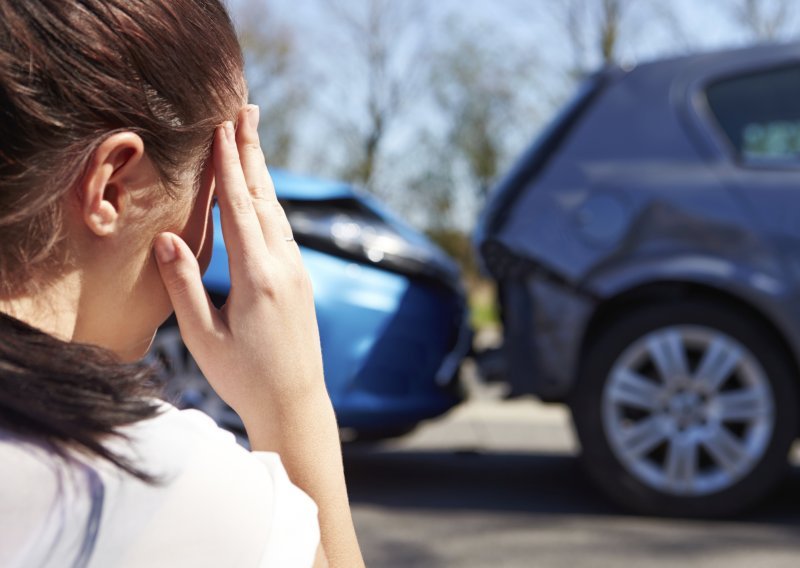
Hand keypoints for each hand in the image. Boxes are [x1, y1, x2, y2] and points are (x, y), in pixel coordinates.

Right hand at [153, 105, 324, 426]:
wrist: (295, 403)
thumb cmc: (244, 377)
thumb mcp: (203, 337)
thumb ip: (185, 284)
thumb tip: (166, 236)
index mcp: (258, 278)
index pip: (240, 209)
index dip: (229, 166)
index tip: (222, 127)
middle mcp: (284, 268)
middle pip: (265, 199)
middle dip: (252, 152)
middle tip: (247, 110)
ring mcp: (298, 273)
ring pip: (278, 213)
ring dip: (263, 174)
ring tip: (252, 139)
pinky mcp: (301, 281)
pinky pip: (284, 231)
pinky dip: (269, 204)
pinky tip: (263, 194)